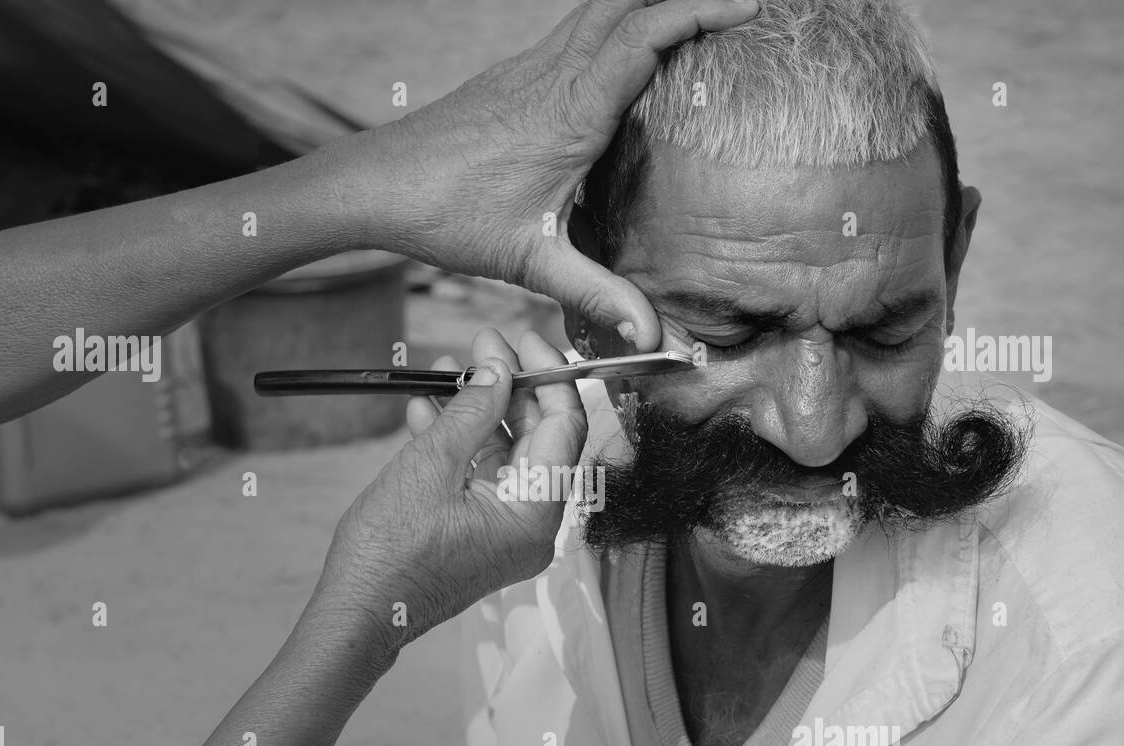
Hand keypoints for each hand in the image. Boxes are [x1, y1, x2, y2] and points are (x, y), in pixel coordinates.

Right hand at [315, 330, 587, 650]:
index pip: (566, 427)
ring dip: (477, 409)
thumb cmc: (389, 556)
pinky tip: (428, 407)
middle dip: (508, 386)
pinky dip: (459, 442)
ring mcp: (506, 531)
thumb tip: (497, 368)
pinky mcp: (479, 533)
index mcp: (535, 514)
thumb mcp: (430, 465)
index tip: (521, 338)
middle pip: (539, 437)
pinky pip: (481, 476)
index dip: (547, 375)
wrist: (356, 616)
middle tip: (482, 343)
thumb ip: (471, 411)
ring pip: (506, 452)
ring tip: (447, 368)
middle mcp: (532, 525)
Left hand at [364, 0, 759, 352]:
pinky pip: (572, 31)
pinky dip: (611, 25)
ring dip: (643, 2)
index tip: (746, 7)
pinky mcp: (511, 77)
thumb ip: (595, 292)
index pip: (644, 34)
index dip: (699, 10)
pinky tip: (622, 57)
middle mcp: (552, 75)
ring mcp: (528, 68)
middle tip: (730, 3)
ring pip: (595, 7)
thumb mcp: (530, 260)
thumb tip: (649, 334)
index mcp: (570, 110)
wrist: (377, 186)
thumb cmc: (447, 214)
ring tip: (688, 17)